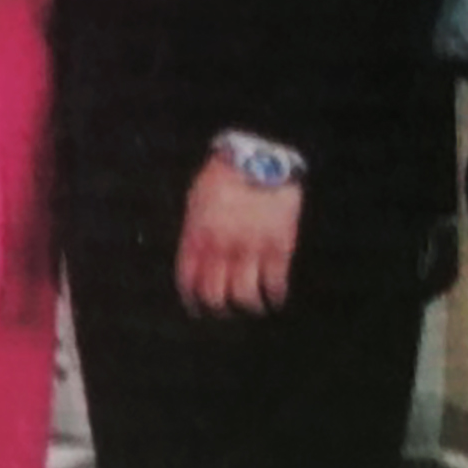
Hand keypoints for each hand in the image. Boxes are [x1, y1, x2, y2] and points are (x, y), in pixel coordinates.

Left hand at [176, 154, 302, 317]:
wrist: (260, 157)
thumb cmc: (225, 176)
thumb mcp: (197, 201)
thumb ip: (194, 234)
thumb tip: (196, 263)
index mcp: (198, 234)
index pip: (188, 280)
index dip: (192, 300)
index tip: (198, 309)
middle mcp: (222, 246)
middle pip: (215, 296)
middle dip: (219, 309)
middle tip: (226, 310)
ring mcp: (251, 248)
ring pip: (245, 297)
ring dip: (249, 306)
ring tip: (253, 305)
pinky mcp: (278, 247)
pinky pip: (274, 285)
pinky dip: (274, 297)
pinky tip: (274, 297)